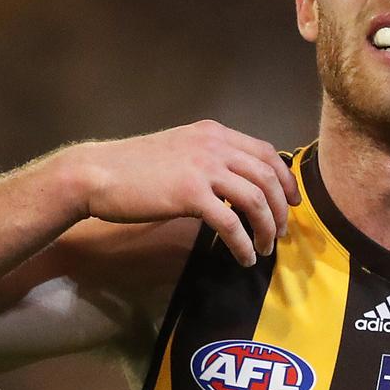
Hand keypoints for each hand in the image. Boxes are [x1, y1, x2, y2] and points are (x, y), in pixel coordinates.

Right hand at [73, 120, 299, 265]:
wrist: (97, 173)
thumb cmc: (134, 167)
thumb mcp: (180, 150)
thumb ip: (209, 158)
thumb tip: (236, 183)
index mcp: (214, 133)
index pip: (266, 152)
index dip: (286, 179)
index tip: (292, 202)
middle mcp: (214, 145)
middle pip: (268, 176)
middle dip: (281, 208)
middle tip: (282, 232)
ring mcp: (203, 168)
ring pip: (256, 200)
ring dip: (267, 228)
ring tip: (265, 248)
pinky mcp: (190, 194)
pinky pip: (231, 222)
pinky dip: (243, 243)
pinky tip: (243, 256)